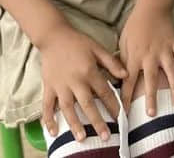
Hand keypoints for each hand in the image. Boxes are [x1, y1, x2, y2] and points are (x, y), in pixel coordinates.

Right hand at [40, 24, 127, 141]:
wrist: (54, 36)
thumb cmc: (78, 42)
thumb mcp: (97, 48)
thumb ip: (111, 63)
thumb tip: (125, 75)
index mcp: (89, 71)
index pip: (104, 92)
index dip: (113, 105)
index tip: (120, 117)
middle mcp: (75, 80)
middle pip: (87, 104)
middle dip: (97, 121)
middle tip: (105, 136)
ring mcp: (60, 85)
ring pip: (68, 108)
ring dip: (74, 124)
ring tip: (82, 138)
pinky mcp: (48, 87)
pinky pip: (47, 106)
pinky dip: (49, 119)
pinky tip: (53, 132)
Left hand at [119, 5, 173, 115]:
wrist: (152, 7)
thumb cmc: (134, 25)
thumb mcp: (123, 42)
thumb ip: (122, 60)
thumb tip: (119, 78)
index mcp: (134, 56)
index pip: (128, 81)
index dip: (125, 98)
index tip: (124, 113)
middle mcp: (150, 56)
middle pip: (150, 81)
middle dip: (151, 98)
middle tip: (152, 114)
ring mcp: (165, 50)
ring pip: (171, 72)